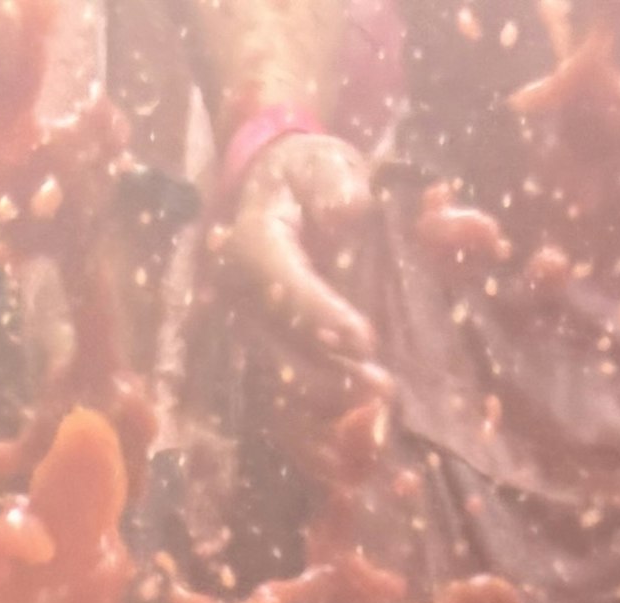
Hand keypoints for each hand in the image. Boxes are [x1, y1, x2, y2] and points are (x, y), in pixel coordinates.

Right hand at [215, 128, 383, 390]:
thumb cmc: (308, 179)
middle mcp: (239, 294)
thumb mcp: (324, 165)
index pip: (283, 285)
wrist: (278, 194)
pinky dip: (321, 410)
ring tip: (378, 401)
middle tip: (381, 386)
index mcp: (252, 242)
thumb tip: (346, 212)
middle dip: (329, 372)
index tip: (366, 340)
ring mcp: (246, 328)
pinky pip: (286, 390)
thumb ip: (334, 184)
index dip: (321, 316)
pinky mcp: (261, 351)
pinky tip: (358, 420)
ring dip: (329, 397)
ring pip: (282, 376)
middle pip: (279, 344)